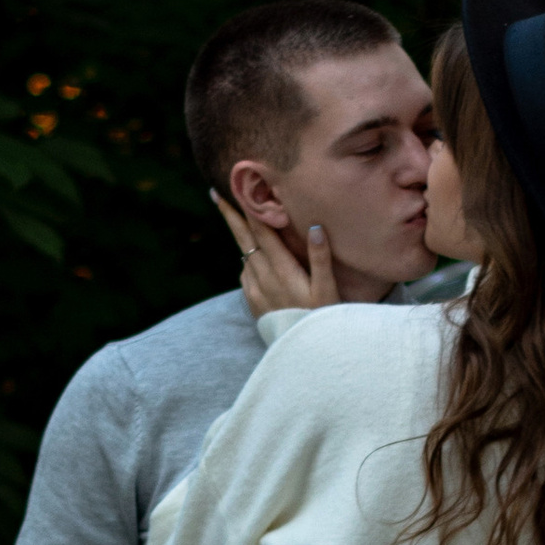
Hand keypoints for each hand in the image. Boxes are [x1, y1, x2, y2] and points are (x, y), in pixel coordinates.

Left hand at [212, 189, 339, 319]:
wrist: (303, 355)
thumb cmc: (321, 319)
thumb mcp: (327, 289)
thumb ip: (321, 257)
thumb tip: (315, 227)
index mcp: (280, 269)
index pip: (259, 231)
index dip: (247, 209)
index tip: (234, 189)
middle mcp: (262, 277)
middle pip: (243, 239)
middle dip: (231, 215)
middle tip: (216, 193)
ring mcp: (254, 290)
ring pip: (244, 255)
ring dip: (240, 236)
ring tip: (238, 218)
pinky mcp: (252, 302)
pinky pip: (246, 274)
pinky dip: (249, 259)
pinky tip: (254, 256)